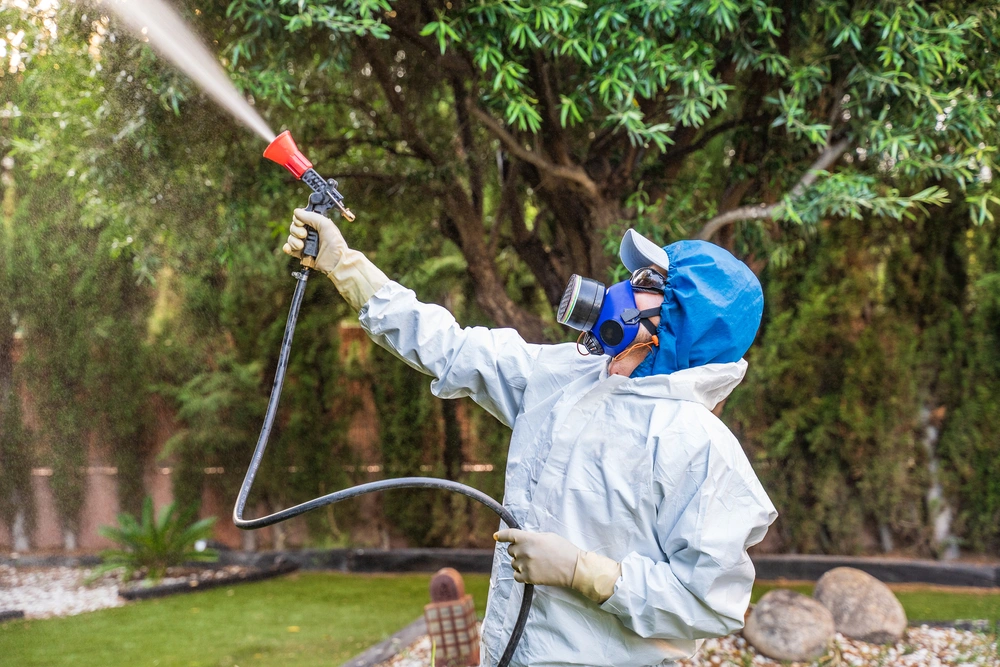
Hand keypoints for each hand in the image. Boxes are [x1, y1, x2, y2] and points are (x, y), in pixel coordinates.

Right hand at [282, 208, 388, 310]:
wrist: (336, 262)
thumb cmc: (334, 243)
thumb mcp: (325, 224)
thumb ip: (311, 216)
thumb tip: (296, 211)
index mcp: (315, 225)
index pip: (299, 218)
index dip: (298, 220)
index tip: (302, 224)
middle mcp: (309, 233)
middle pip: (293, 228)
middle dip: (296, 231)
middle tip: (304, 235)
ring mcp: (305, 244)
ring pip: (291, 238)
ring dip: (293, 241)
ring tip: (301, 246)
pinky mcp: (302, 254)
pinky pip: (289, 249)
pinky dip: (287, 248)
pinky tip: (289, 249)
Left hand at [494, 529, 621, 602]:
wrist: (574, 567)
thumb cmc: (563, 549)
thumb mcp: (548, 536)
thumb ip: (532, 537)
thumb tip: (523, 540)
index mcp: (529, 539)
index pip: (509, 535)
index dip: (502, 535)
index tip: (496, 536)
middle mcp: (524, 551)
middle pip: (510, 550)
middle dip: (517, 550)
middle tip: (529, 552)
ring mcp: (525, 565)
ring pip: (513, 563)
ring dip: (520, 562)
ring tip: (534, 563)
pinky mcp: (528, 578)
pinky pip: (516, 576)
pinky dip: (520, 574)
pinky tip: (530, 572)